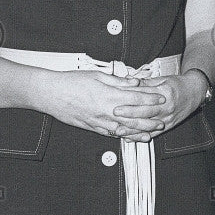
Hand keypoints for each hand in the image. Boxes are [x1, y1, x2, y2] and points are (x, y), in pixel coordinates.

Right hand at [40, 70, 163, 141]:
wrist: (51, 94)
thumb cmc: (73, 81)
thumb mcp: (98, 75)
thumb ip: (119, 81)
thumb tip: (135, 82)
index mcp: (110, 95)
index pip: (136, 98)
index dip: (151, 99)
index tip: (162, 98)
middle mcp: (106, 111)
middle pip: (134, 118)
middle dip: (150, 120)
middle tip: (163, 120)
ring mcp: (99, 121)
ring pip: (124, 129)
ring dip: (139, 132)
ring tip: (151, 134)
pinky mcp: (92, 127)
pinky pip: (110, 134)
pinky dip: (122, 137)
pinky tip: (130, 138)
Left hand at [112, 70, 210, 140]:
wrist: (195, 92)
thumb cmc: (178, 84)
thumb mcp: (163, 79)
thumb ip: (145, 83)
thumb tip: (129, 81)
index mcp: (165, 94)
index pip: (145, 99)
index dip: (131, 102)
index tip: (118, 103)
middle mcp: (167, 108)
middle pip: (145, 113)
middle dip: (129, 115)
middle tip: (115, 115)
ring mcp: (168, 119)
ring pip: (148, 126)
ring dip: (132, 130)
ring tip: (119, 131)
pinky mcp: (168, 126)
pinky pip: (153, 134)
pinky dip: (141, 137)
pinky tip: (130, 138)